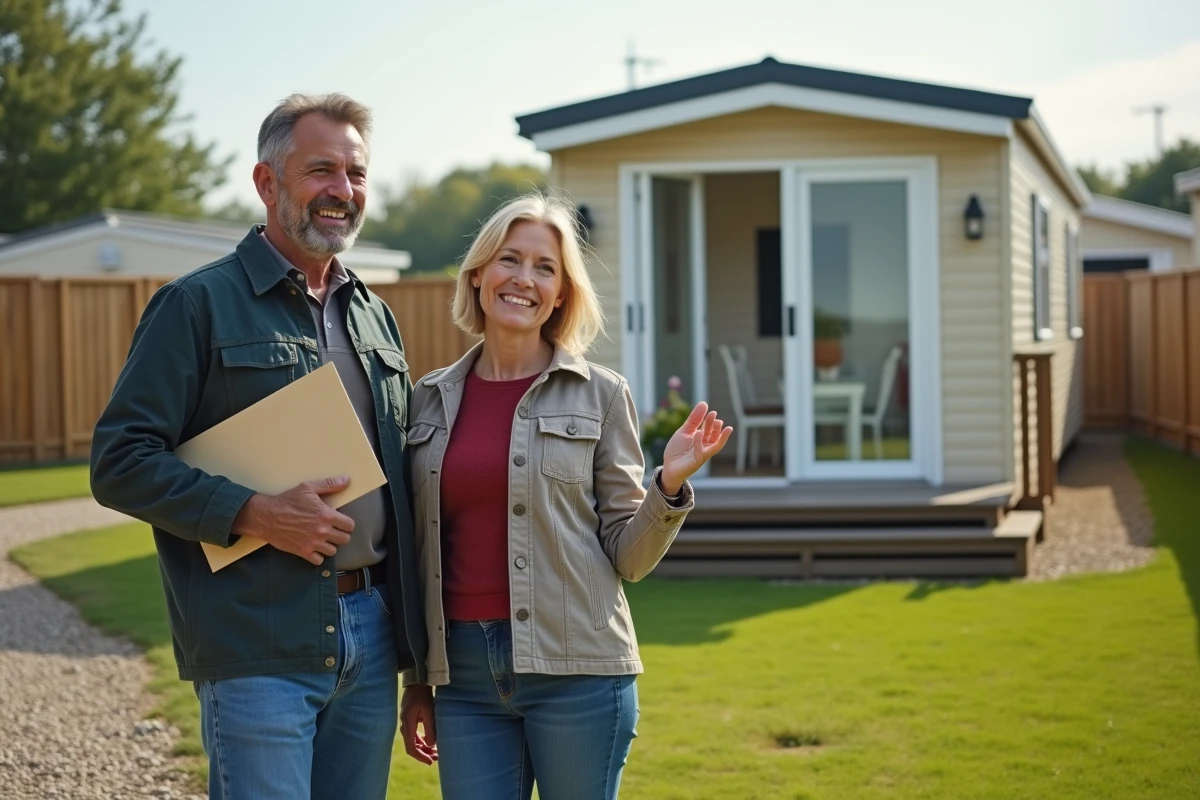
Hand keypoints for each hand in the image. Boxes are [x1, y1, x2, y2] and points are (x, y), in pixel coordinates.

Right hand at [231, 476, 354, 564]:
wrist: (267, 516)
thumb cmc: (287, 500)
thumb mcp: (308, 488)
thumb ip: (329, 485)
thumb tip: (346, 480)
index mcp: (326, 515)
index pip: (349, 526)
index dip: (347, 524)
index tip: (342, 522)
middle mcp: (322, 531)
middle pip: (345, 539)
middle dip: (341, 535)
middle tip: (334, 531)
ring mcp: (313, 543)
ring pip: (333, 551)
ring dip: (330, 545)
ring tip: (324, 539)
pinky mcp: (303, 551)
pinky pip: (319, 560)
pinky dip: (318, 556)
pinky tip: (315, 548)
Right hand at [400, 684, 437, 764]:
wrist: (417, 682)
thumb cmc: (423, 695)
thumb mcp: (429, 711)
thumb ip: (430, 728)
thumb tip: (432, 745)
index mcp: (407, 724)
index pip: (411, 747)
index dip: (420, 756)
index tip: (430, 761)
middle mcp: (404, 725)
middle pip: (412, 746)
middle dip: (424, 753)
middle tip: (436, 758)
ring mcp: (406, 722)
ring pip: (413, 741)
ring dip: (424, 747)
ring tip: (435, 752)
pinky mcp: (410, 719)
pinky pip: (414, 734)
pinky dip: (422, 740)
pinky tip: (430, 742)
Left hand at [660, 403, 732, 493]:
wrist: (668, 467)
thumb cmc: (677, 450)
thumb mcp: (684, 431)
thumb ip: (694, 419)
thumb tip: (704, 403)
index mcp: (702, 439)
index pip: (709, 428)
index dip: (710, 420)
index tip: (712, 411)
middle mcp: (704, 446)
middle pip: (713, 435)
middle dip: (714, 425)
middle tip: (714, 415)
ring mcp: (702, 454)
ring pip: (714, 444)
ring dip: (717, 434)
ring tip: (719, 423)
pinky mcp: (697, 462)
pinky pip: (701, 452)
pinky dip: (699, 442)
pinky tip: (698, 433)